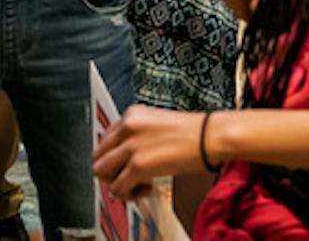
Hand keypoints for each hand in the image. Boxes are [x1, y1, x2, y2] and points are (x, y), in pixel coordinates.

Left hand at [93, 105, 212, 198]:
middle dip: (111, 172)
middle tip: (128, 178)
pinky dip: (127, 194)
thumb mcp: (158, 124)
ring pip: (101, 172)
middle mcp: (127, 127)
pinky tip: (145, 189)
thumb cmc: (193, 132)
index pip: (105, 139)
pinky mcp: (138, 165)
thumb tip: (128, 156)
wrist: (210, 136)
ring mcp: (131, 146)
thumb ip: (139, 136)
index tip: (123, 166)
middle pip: (98, 155)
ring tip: (137, 185)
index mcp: (131, 115)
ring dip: (116, 183)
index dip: (113, 157)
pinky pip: (117, 187)